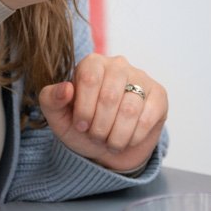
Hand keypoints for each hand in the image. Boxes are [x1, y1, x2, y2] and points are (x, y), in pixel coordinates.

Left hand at [38, 53, 165, 172]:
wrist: (109, 148)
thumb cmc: (83, 128)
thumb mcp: (59, 118)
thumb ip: (51, 100)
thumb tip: (66, 88)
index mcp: (92, 63)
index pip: (89, 79)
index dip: (84, 109)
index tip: (80, 126)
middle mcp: (118, 65)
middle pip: (110, 96)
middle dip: (100, 126)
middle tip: (96, 137)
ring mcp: (141, 78)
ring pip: (130, 109)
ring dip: (116, 135)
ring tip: (110, 142)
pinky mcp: (159, 95)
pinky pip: (147, 118)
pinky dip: (133, 137)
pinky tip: (127, 139)